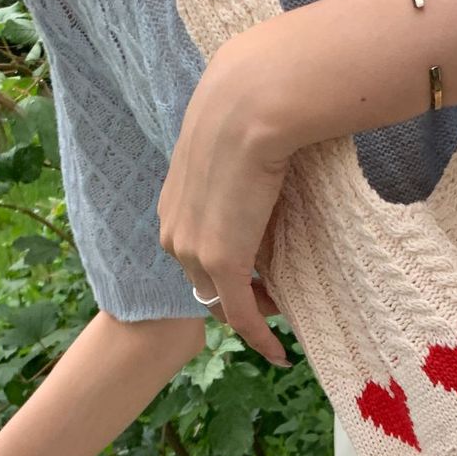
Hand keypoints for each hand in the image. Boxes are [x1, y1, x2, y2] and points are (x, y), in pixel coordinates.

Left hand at [157, 40, 294, 367]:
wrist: (253, 101)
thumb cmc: (253, 110)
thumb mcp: (230, 143)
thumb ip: (236, 167)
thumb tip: (261, 167)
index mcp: (172, 203)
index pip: (195, 254)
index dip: (225, 271)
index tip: (260, 274)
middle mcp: (174, 232)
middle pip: (204, 284)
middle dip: (239, 295)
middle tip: (277, 296)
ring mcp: (194, 250)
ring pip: (224, 301)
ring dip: (253, 311)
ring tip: (284, 311)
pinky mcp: (221, 263)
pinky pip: (241, 315)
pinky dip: (258, 338)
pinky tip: (278, 354)